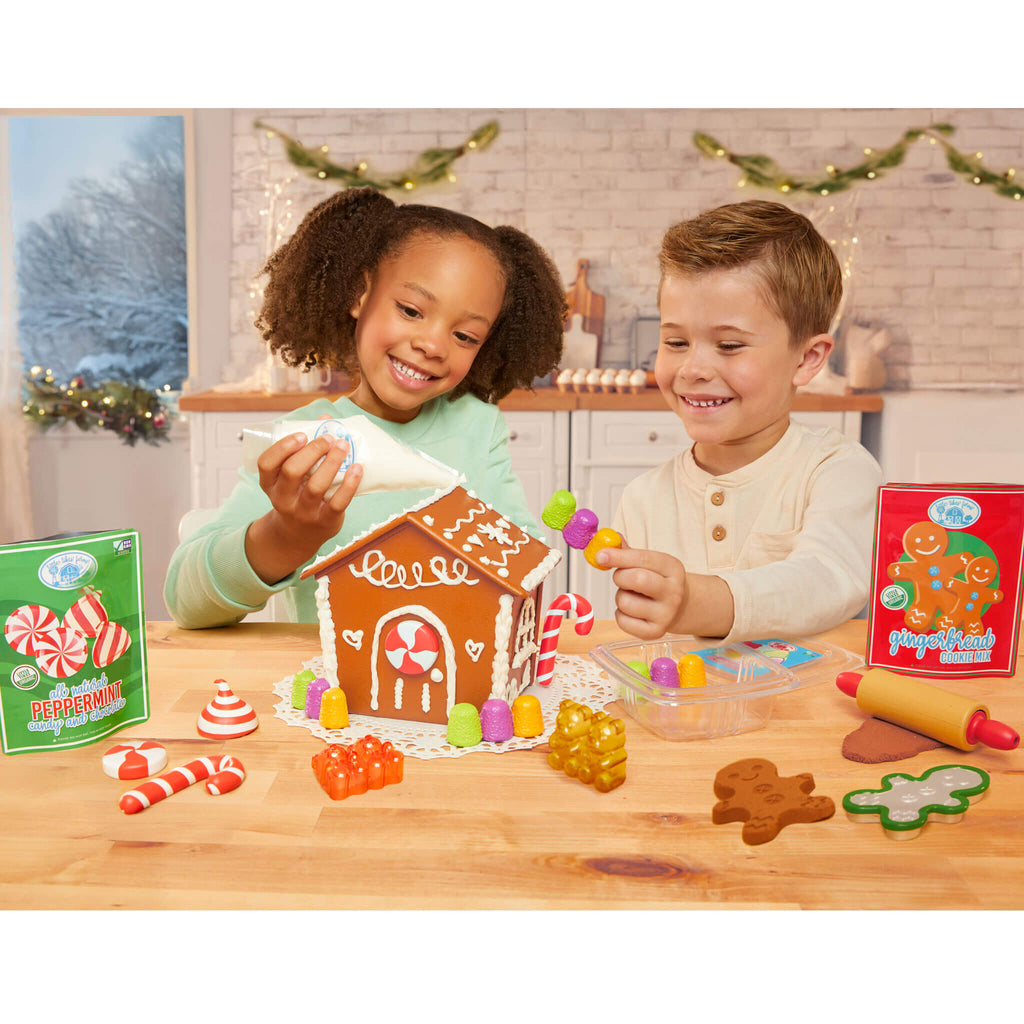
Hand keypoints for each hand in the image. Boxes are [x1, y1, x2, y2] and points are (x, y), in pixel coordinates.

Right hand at [245, 432, 362, 583]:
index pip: (266, 463)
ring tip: (344, 446)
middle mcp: (283, 499)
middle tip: (328, 438)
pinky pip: (338, 502)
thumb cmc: (297, 494)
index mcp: (270, 484)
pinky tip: (358, 468)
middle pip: (292, 471)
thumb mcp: (291, 476)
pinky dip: (349, 484)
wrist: (298, 535)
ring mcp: (304, 512)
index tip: (302, 435)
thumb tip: (327, 418)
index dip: (283, 447)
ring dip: (331, 462)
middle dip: (312, 451)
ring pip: (316, 486)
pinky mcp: (325, 521)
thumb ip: (305, 448)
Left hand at [596, 543, 686, 639]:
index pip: (643, 558)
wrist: (680, 608)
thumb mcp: (650, 563)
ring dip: (620, 597)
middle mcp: (673, 592)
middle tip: (621, 577)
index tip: (600, 555)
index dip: (618, 556)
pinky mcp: (654, 633)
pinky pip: (622, 621)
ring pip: (624, 602)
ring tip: (632, 596)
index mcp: (673, 568)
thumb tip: (608, 538)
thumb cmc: (658, 580)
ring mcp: (666, 614)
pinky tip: (633, 611)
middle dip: (620, 576)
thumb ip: (628, 551)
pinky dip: (621, 615)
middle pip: (636, 579)